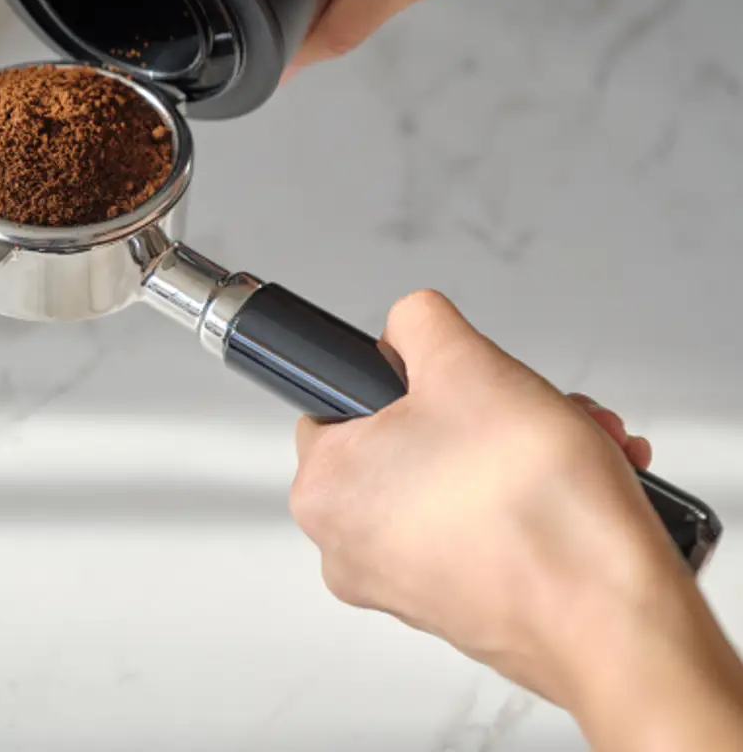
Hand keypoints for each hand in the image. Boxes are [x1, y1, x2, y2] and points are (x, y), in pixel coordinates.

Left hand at [290, 290, 742, 748]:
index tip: (446, 380)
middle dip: (486, 410)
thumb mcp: (464, 360)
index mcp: (324, 489)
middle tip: (530, 404)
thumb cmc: (534, 509)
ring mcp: (408, 585)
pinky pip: (489, 527)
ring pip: (460, 478)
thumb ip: (419, 322)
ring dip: (520, 448)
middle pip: (412, 438)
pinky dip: (533, 497)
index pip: (337, 401)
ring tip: (574, 441)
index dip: (401, 377)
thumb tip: (408, 325)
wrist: (617, 621)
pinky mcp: (466, 608)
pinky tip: (583, 482)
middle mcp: (351, 547)